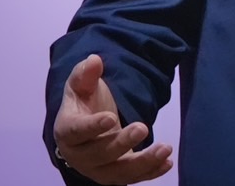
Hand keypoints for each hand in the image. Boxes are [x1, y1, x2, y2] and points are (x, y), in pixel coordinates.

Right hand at [51, 54, 173, 183]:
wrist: (88, 124)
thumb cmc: (84, 102)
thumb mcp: (81, 84)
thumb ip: (85, 74)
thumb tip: (94, 60)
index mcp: (67, 131)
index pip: (76, 132)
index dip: (92, 127)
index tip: (110, 117)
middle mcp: (80, 155)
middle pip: (99, 155)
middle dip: (121, 143)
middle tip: (142, 127)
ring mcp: (98, 168)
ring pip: (118, 173)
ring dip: (142, 163)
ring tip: (165, 149)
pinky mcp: (116, 173)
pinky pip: (132, 178)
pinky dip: (150, 172)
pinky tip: (167, 163)